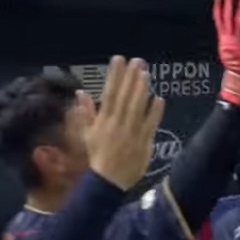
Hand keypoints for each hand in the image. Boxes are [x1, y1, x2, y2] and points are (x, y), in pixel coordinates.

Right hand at [84, 56, 165, 190]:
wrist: (108, 180)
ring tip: (146, 73)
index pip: (109, 93)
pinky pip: (150, 124)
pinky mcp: (144, 141)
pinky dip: (155, 112)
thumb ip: (85, 112)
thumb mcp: (87, 134)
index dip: (114, 75)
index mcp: (103, 120)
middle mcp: (117, 123)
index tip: (118, 59)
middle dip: (131, 77)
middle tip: (137, 61)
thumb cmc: (98, 155)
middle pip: (125, 96)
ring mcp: (132, 132)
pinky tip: (159, 98)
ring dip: (142, 90)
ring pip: (138, 107)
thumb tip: (80, 92)